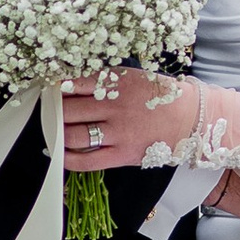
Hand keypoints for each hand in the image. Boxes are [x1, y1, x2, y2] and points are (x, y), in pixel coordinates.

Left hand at [60, 65, 192, 170]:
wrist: (193, 119)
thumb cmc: (163, 97)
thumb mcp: (134, 78)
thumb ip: (106, 81)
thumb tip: (72, 86)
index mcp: (116, 83)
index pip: (73, 83)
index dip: (55, 88)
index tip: (48, 91)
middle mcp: (114, 107)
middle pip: (68, 110)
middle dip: (52, 111)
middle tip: (46, 112)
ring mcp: (118, 133)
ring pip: (73, 135)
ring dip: (57, 134)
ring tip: (53, 131)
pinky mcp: (122, 154)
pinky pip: (87, 160)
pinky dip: (68, 158)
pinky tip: (62, 153)